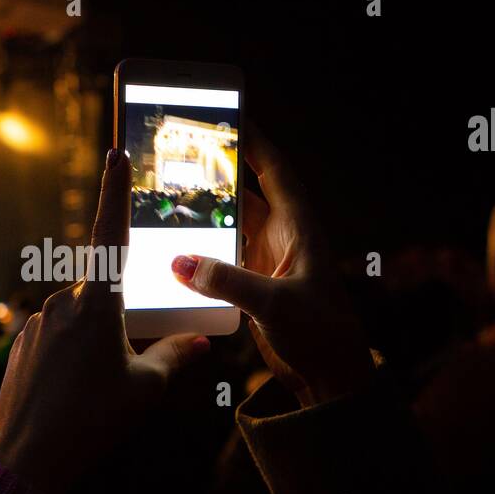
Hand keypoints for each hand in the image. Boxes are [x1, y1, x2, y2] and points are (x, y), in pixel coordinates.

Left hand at [0, 148, 209, 493]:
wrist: (26, 456)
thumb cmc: (90, 420)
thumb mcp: (145, 390)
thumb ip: (175, 357)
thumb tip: (199, 343)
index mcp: (96, 305)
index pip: (108, 234)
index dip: (113, 192)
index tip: (114, 152)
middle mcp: (63, 303)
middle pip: (103, 293)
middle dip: (121, 319)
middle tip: (124, 366)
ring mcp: (39, 322)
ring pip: (81, 318)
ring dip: (97, 341)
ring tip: (98, 392)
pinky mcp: (25, 342)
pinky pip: (59, 336)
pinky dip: (75, 356)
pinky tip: (76, 394)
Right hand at [170, 129, 372, 405]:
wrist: (330, 377)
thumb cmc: (320, 333)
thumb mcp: (274, 303)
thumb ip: (226, 280)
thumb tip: (179, 261)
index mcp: (299, 227)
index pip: (274, 171)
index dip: (253, 142)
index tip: (225, 117)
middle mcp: (283, 238)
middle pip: (244, 194)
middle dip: (214, 176)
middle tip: (178, 155)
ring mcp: (266, 262)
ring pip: (228, 228)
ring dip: (202, 217)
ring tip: (164, 198)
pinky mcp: (253, 287)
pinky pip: (220, 261)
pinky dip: (198, 255)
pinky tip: (170, 252)